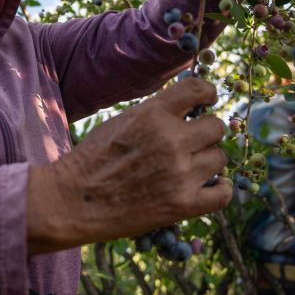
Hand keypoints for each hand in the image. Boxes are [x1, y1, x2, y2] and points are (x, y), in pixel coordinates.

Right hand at [27, 77, 230, 253]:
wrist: (71, 200)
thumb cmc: (90, 160)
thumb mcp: (119, 122)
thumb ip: (153, 114)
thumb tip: (186, 110)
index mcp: (153, 114)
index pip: (199, 90)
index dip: (208, 94)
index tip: (207, 101)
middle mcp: (171, 140)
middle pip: (216, 127)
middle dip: (206, 133)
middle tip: (192, 142)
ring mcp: (180, 173)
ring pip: (220, 158)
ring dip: (208, 161)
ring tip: (189, 167)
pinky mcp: (182, 204)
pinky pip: (223, 193)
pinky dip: (220, 189)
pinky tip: (212, 186)